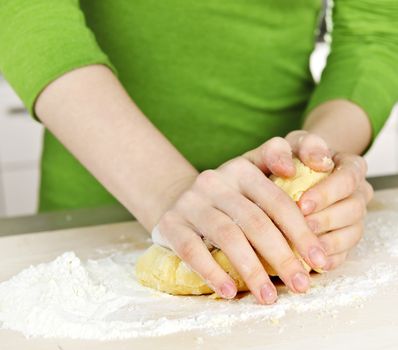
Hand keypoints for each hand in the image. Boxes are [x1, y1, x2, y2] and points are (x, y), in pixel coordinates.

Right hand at [154, 139, 327, 304]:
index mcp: (242, 170)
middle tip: (301, 285)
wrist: (177, 198)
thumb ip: (282, 195)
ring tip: (269, 297)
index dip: (302, 232)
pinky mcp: (171, 222)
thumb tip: (321, 228)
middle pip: (255, 221)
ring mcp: (191, 201)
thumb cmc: (226, 200)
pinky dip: (212, 272)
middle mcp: (216, 180)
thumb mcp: (250, 184)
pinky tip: (229, 291)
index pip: (277, 201)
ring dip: (251, 270)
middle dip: (282, 256)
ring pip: (227, 236)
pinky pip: (192, 249)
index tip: (320, 261)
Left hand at [284, 130, 372, 270]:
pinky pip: (345, 253)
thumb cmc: (292, 159)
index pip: (348, 178)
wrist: (292, 174)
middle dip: (326, 220)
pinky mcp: (345, 237)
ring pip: (352, 234)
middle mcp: (358, 193)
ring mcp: (354, 217)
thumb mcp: (288, 145)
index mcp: (350, 166)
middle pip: (353, 209)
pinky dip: (329, 259)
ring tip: (305, 246)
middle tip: (301, 226)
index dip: (327, 194)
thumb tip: (298, 165)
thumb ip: (290, 147)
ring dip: (328, 242)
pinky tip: (311, 262)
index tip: (302, 203)